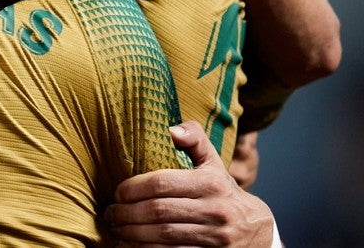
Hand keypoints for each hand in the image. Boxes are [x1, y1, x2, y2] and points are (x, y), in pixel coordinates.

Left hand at [105, 122, 275, 245]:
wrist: (257, 229)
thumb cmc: (222, 190)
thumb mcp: (213, 163)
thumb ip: (194, 140)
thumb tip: (171, 130)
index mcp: (210, 184)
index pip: (161, 183)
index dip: (133, 188)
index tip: (117, 192)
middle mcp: (215, 211)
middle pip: (158, 212)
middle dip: (126, 213)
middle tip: (110, 213)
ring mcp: (215, 237)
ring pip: (163, 236)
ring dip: (132, 233)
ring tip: (116, 228)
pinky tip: (134, 243)